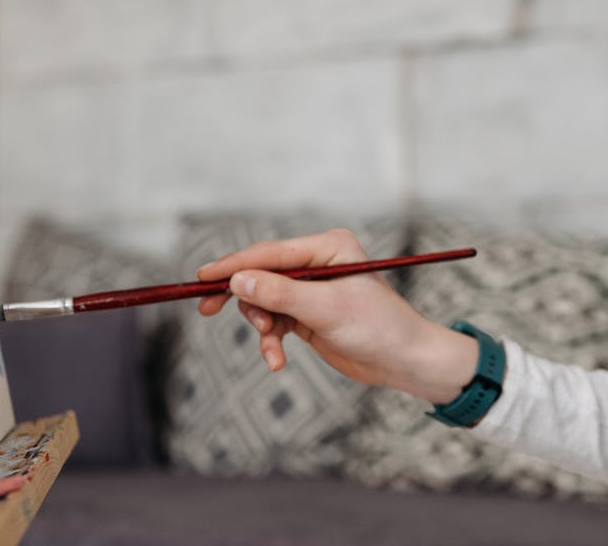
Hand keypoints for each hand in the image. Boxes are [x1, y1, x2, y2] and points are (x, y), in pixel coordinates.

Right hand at [196, 229, 476, 403]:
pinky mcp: (309, 314)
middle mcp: (318, 263)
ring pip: (264, 301)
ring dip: (261, 325)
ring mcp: (312, 289)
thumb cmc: (378, 327)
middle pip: (261, 273)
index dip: (234, 264)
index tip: (202, 277)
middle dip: (243, 297)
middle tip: (208, 310)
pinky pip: (275, 322)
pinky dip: (271, 341)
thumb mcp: (326, 309)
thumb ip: (280, 294)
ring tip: (271, 345)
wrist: (405, 361)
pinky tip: (276, 360)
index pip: (270, 252)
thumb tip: (238, 280)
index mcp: (328, 247)